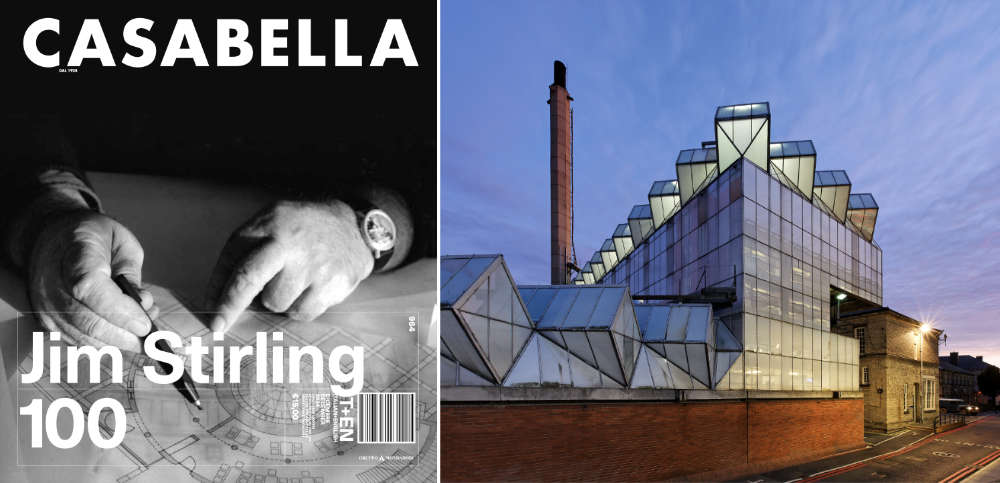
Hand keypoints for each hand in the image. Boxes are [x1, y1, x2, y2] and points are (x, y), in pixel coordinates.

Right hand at [27, 211, 156, 351]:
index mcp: (75, 255)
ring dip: (117, 342)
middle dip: (125, 335)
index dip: (120, 312)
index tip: (145, 324)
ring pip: (83, 337)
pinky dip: (103, 343)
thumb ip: (131, 273)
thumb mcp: (121, 242)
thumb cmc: (93, 238)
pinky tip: (121, 332)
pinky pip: (77, 341)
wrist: (49, 236)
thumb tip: (143, 305)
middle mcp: (52, 283)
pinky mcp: (46, 320)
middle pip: (88, 321)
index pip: (90, 290)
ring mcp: (45, 304)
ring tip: (140, 331)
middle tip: (151, 337)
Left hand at [206, 200, 372, 330]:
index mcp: (270, 224)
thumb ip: (246, 251)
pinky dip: (302, 307)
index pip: (234, 260)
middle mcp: (290, 242)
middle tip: (218, 326)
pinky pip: (302, 313)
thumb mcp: (273, 223)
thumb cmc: (301, 231)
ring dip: (280, 300)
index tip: (210, 312)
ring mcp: (313, 264)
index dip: (218, 289)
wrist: (355, 226)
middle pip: (249, 280)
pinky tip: (313, 287)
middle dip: (230, 306)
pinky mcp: (334, 283)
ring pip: (276, 303)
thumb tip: (218, 297)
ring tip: (296, 281)